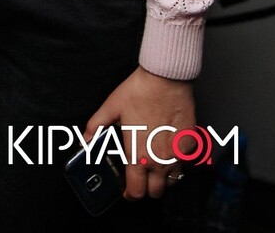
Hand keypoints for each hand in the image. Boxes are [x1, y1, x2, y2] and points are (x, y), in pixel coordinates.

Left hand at [85, 66, 194, 199]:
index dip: (130, 195)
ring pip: (172, 182)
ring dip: (163, 179)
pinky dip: (177, 164)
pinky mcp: (190, 147)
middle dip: (147, 189)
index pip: (136, 191)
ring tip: (155, 167)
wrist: (166, 80)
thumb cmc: (139, 92)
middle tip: (142, 179)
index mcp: (138, 155)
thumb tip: (85, 139)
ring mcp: (176, 156)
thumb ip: (96, 125)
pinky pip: (184, 165)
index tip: (128, 192)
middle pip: (155, 192)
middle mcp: (158, 161)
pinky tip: (170, 152)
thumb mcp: (111, 107)